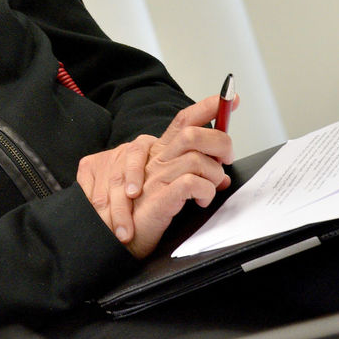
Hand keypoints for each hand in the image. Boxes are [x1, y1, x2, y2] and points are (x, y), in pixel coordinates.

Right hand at [77, 94, 236, 257]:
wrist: (108, 240)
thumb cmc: (137, 216)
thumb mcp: (163, 189)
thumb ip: (187, 176)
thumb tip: (220, 177)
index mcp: (156, 153)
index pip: (182, 121)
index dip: (205, 107)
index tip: (230, 98)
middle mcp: (154, 158)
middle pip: (192, 133)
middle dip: (220, 143)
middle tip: (225, 161)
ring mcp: (153, 175)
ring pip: (196, 160)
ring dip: (213, 177)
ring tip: (208, 193)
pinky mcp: (157, 196)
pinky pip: (191, 183)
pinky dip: (204, 191)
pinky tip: (199, 201)